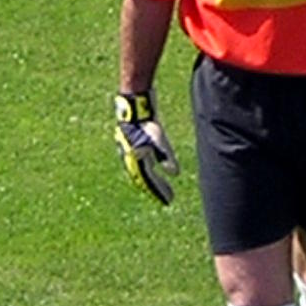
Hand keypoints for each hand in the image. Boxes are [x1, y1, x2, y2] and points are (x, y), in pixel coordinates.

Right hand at [114, 89, 178, 204]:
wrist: (133, 104)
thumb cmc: (146, 121)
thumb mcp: (159, 139)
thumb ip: (165, 156)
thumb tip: (175, 173)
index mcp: (135, 160)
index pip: (148, 181)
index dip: (158, 191)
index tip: (169, 201)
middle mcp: (130, 158)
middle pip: (143, 179)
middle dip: (156, 189)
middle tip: (168, 198)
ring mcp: (130, 151)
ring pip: (141, 171)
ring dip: (151, 180)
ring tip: (161, 185)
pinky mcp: (134, 143)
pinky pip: (141, 161)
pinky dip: (149, 168)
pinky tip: (158, 167)